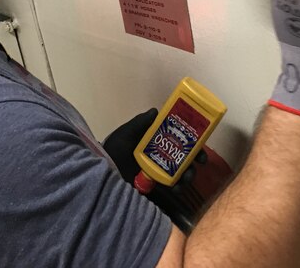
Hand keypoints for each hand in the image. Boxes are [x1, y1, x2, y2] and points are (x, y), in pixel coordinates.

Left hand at [103, 109, 223, 233]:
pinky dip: (177, 186)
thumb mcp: (125, 134)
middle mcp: (160, 154)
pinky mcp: (154, 185)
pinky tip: (176, 188)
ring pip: (181, 171)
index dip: (192, 140)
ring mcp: (158, 170)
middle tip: (199, 163)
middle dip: (195, 159)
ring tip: (186, 179)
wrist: (99, 172)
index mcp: (156, 140)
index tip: (200, 143)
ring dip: (188, 174)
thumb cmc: (113, 150)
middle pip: (184, 155)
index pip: (178, 137)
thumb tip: (156, 111)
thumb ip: (139, 123)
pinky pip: (171, 185)